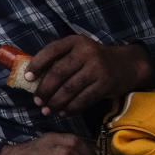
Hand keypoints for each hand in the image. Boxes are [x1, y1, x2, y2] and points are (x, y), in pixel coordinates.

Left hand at [25, 36, 153, 115]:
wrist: (127, 64)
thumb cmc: (93, 60)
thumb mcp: (77, 51)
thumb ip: (58, 60)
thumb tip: (32, 79)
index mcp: (74, 41)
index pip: (51, 51)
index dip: (37, 65)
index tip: (27, 78)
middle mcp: (86, 52)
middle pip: (58, 73)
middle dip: (45, 90)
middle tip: (37, 101)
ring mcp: (97, 67)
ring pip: (70, 89)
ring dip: (55, 102)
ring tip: (46, 110)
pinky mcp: (105, 83)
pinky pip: (84, 99)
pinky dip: (71, 108)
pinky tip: (63, 112)